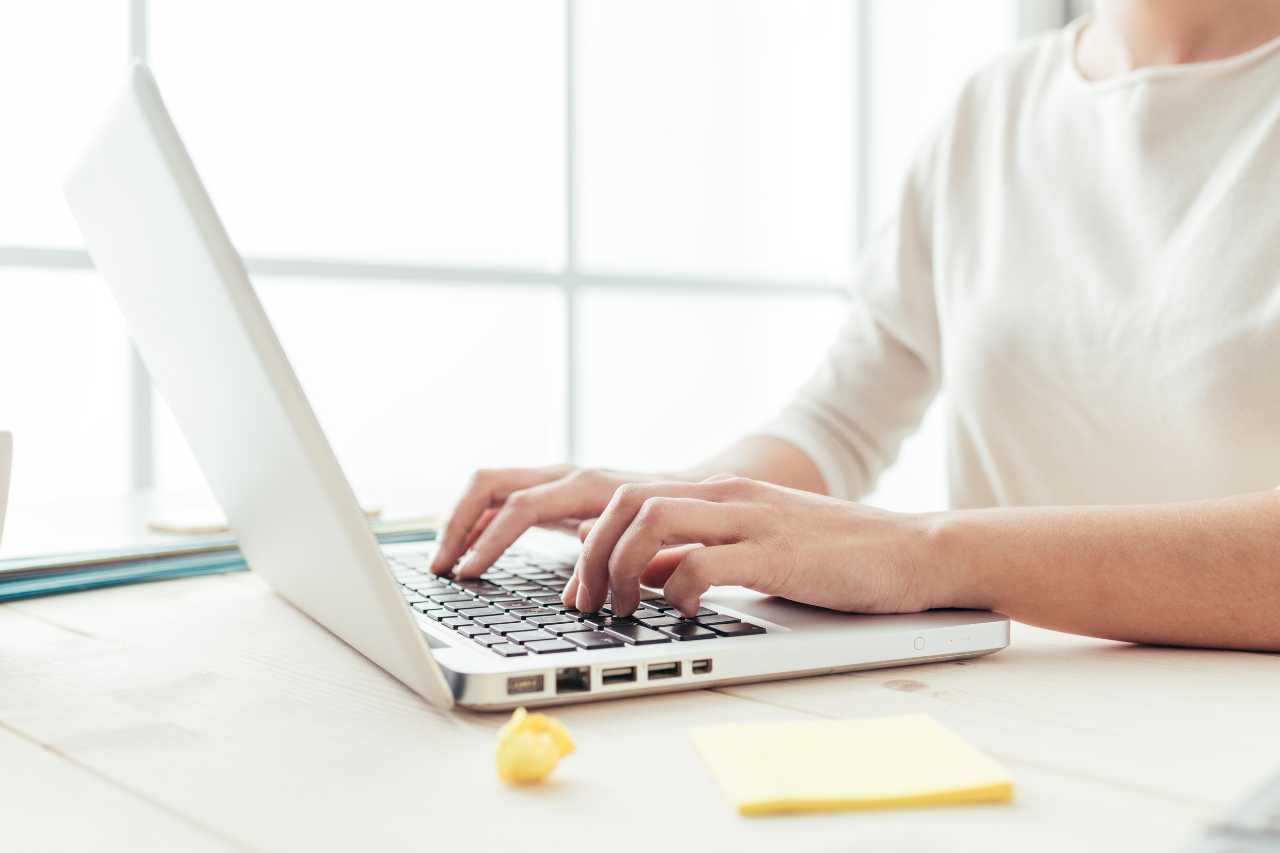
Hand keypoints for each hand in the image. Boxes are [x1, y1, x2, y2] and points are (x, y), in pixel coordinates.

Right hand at [431, 465, 675, 576]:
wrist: (692, 490)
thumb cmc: (674, 519)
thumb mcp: (650, 539)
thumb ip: (612, 557)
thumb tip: (576, 588)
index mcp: (587, 486)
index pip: (521, 506)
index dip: (490, 541)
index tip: (467, 574)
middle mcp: (564, 476)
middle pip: (489, 484)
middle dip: (457, 523)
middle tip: (439, 567)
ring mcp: (555, 480)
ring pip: (489, 487)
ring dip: (460, 520)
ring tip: (442, 561)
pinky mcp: (552, 491)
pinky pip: (502, 499)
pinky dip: (479, 521)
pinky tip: (468, 550)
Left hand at [565, 476, 939, 617]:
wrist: (913, 551)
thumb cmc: (833, 556)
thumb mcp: (750, 545)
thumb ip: (692, 552)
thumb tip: (635, 567)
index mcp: (717, 492)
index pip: (626, 497)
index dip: (588, 543)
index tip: (579, 590)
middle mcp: (727, 495)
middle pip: (624, 502)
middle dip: (591, 555)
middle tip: (588, 605)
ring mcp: (751, 520)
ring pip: (651, 520)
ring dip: (622, 567)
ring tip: (625, 610)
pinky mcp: (777, 554)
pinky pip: (704, 562)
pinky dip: (679, 590)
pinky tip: (687, 614)